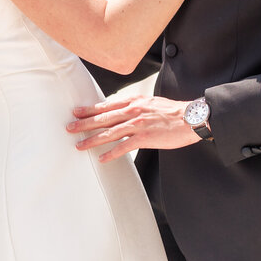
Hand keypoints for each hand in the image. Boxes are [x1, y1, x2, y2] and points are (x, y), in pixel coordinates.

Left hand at [66, 94, 199, 162]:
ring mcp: (138, 124)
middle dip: (84, 123)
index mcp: (135, 101)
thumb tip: (124, 109)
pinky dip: (111, 153)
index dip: (90, 109)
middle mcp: (133, 111)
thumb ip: (136, 105)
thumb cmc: (173, 112)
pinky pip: (123, 147)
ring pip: (109, 132)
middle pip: (103, 118)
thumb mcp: (151, 102)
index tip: (77, 111)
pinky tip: (102, 158)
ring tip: (79, 145)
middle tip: (70, 127)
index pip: (107, 105)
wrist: (190, 117)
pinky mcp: (145, 138)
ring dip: (92, 139)